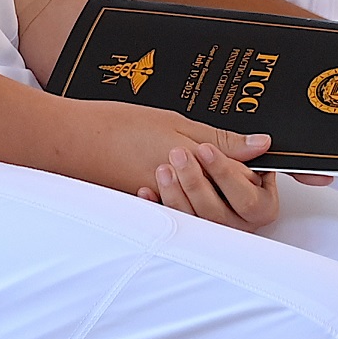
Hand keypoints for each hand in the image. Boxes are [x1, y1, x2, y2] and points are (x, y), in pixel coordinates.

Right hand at [52, 100, 282, 229]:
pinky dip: (185, 196)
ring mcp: (170, 209)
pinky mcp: (154, 213)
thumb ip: (223, 140)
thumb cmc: (122, 127)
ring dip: (210, 188)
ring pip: (210, 213)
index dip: (253, 168)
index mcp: (199, 172)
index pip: (245, 182)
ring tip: (197, 160)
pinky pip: (183, 214)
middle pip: (233, 206)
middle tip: (223, 156)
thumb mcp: (177, 124)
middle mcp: (187, 198)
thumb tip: (262, 146)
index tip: (252, 149)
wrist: (75, 142)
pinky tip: (177, 174)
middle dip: (236, 181)